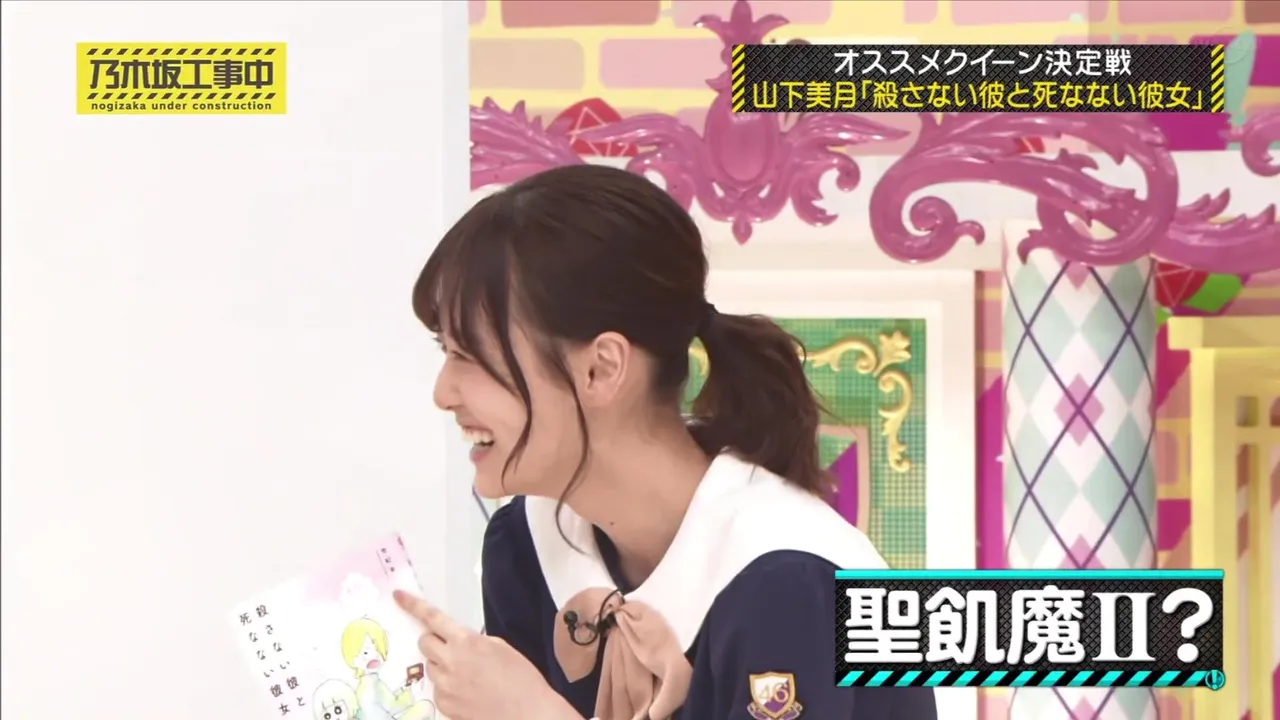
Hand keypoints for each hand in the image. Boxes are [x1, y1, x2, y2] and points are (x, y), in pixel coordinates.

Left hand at [394, 590, 582, 719]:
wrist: (528, 713)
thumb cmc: (521, 677)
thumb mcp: (500, 647)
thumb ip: (473, 640)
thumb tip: (459, 641)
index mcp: (465, 641)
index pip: (432, 618)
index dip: (413, 605)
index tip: (398, 596)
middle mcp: (450, 661)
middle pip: (424, 642)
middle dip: (434, 641)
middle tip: (450, 647)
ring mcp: (444, 685)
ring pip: (430, 667)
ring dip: (441, 665)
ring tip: (465, 674)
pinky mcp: (444, 705)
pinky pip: (437, 689)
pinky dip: (447, 688)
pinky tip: (467, 692)